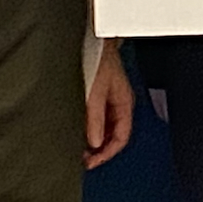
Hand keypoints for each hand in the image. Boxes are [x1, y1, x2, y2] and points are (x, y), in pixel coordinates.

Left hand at [85, 46, 134, 167]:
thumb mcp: (94, 92)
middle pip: (113, 135)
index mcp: (124, 103)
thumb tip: (94, 142)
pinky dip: (89, 127)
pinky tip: (78, 130)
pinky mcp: (99, 92)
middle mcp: (119, 102)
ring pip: (105, 127)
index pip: (121, 138)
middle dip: (99, 149)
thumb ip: (95, 119)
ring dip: (93, 139)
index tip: (91, 163)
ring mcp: (109, 97)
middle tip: (83, 159)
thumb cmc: (98, 58)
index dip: (106, 153)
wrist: (94, 38)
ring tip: (78, 147)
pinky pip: (97, 117)